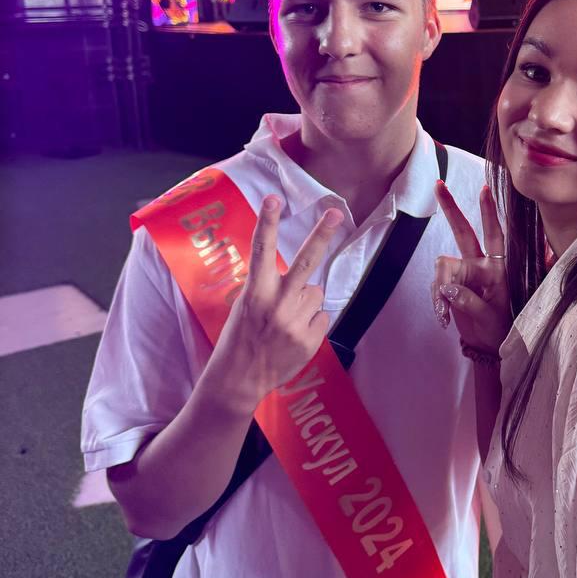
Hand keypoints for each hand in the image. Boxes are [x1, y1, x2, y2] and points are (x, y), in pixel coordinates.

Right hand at [200, 196, 342, 415]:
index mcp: (255, 292)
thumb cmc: (239, 338)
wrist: (239, 379)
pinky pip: (322, 316)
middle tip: (336, 212)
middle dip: (321, 234)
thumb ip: (270, 288)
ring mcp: (295, 322)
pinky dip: (312, 322)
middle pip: (305, 262)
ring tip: (285, 320)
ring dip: (306, 301)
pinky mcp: (310, 339)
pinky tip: (293, 335)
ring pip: (315, 293)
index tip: (273, 198)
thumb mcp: (245, 306)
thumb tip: (304, 278)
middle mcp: (277, 303)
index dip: (268, 222)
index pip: (262, 250)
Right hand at [433, 182, 511, 355]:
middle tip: (439, 184)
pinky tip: (443, 317)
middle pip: (464, 231)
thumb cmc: (499, 329)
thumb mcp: (490, 318)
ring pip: (443, 265)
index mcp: (498, 269)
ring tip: (444, 313)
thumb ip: (469, 302)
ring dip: (439, 288)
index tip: (485, 188)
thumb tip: (448, 288)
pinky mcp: (451, 285)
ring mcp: (464, 274)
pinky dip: (437, 301)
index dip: (489, 213)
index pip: (495, 236)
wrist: (488, 347)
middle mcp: (480, 265)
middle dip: (451, 208)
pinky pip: (437, 285)